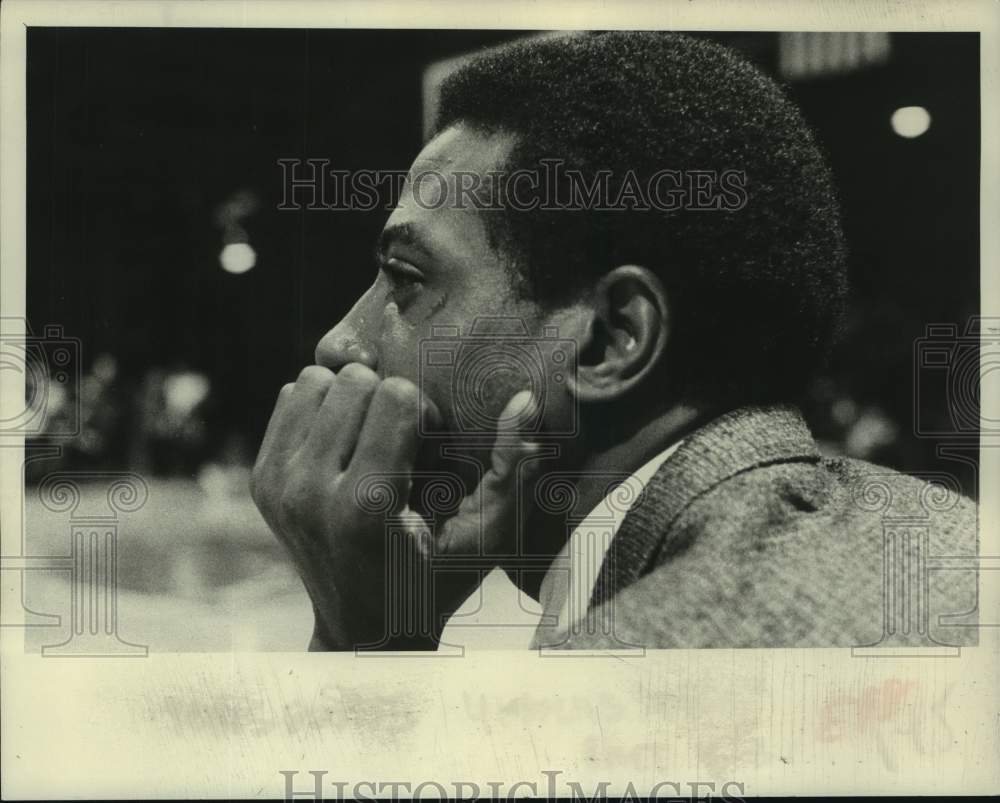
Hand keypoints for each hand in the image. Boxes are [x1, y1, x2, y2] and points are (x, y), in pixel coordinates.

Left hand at [250, 363, 541, 649]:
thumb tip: (526, 397)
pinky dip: (323, 408)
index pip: (394, 395)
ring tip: (372, 440)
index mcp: (366, 506)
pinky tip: (345, 445)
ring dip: (352, 399)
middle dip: (388, 400)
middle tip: (402, 444)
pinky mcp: (260, 479)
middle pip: (353, 380)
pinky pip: (292, 398)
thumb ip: (513, 466)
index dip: (424, 411)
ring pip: (316, 380)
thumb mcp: (488, 534)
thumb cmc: (438, 582)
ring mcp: (277, 486)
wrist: (365, 632)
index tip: (430, 449)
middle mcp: (309, 492)